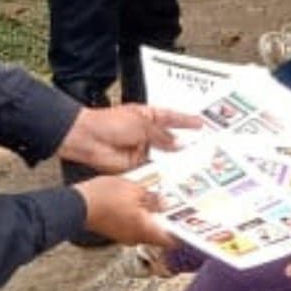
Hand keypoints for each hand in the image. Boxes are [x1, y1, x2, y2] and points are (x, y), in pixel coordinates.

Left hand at [57, 104, 199, 172]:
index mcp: (147, 116)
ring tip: (195, 163)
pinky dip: (163, 171)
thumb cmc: (109, 123)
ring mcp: (142, 148)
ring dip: (175, 159)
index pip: (172, 117)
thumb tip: (180, 143)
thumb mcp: (142, 125)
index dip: (187, 121)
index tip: (202, 124)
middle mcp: (146, 132)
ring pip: (163, 155)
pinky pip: (153, 168)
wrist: (87, 139)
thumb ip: (163, 135)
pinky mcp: (136, 164)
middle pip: (170, 138)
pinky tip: (175, 174)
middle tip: (203, 147)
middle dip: (184, 143)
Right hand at [75, 175, 174, 247]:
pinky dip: (141, 217)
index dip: (184, 233)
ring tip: (160, 200)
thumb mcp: (134, 189)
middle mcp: (137, 238)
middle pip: (160, 234)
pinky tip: (141, 202)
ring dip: (154, 217)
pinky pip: (135, 226)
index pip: (172, 240)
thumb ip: (154, 198)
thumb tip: (168, 203)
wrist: (77, 204)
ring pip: (147, 230)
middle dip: (169, 220)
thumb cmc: (104, 196)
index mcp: (145, 229)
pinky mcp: (117, 232)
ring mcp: (126, 236)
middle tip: (178, 206)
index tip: (192, 224)